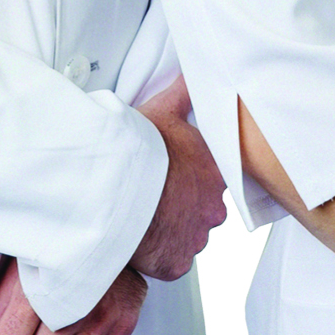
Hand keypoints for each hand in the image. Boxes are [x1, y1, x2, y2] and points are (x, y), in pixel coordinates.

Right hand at [128, 76, 227, 280]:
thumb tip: (193, 72)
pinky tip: (141, 237)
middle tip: (158, 195)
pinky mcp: (176, 262)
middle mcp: (213, 206)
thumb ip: (183, 92)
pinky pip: (171, 260)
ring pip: (189, 235)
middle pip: (204, 208)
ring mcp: (196, 236)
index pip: (215, 177)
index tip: (177, 176)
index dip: (194, 176)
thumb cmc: (141, 147)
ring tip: (145, 215)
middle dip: (184, 204)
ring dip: (172, 228)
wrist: (119, 186)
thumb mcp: (164, 109)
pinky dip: (158, 254)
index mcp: (216, 171)